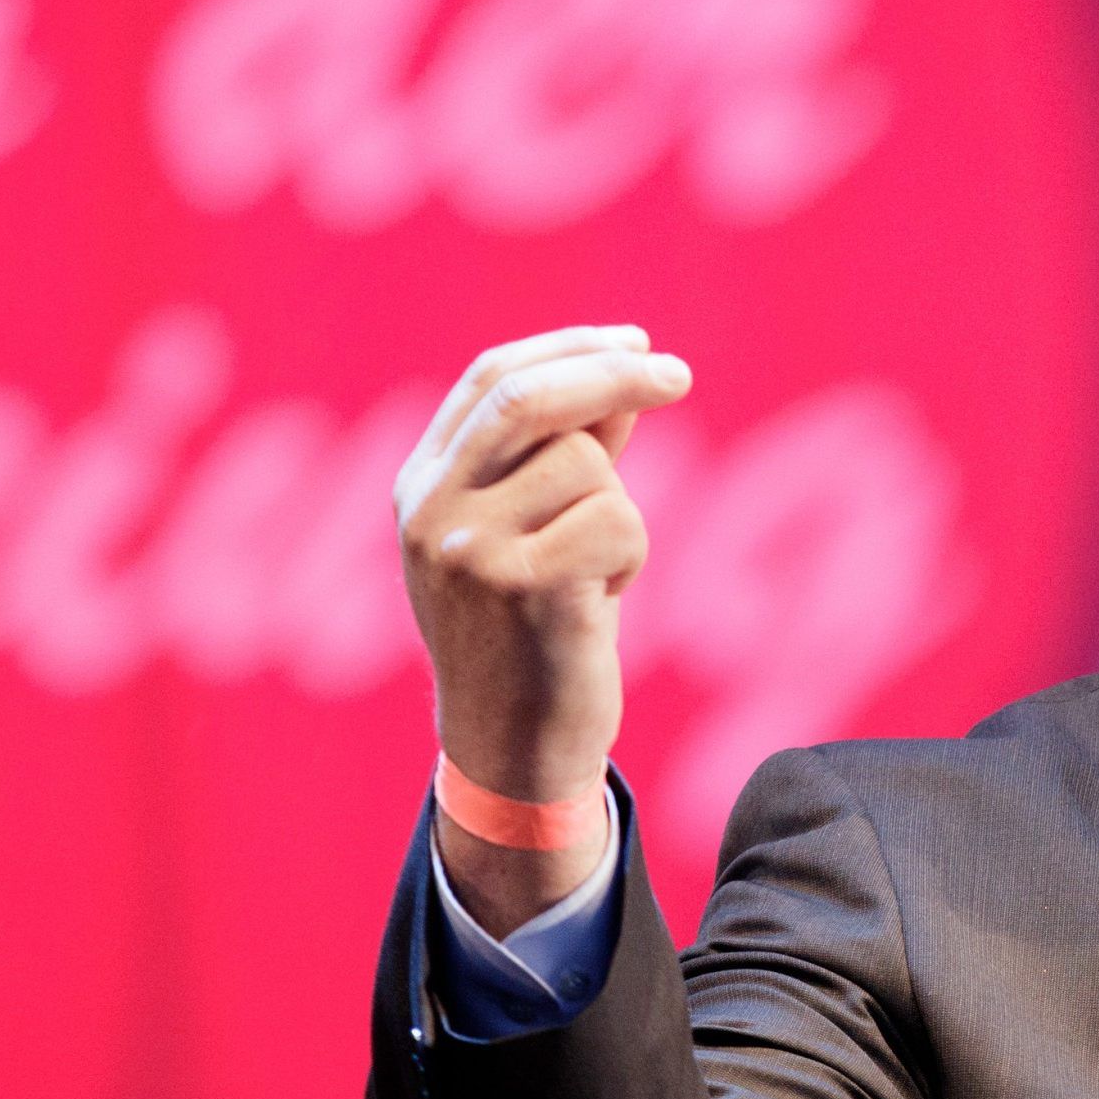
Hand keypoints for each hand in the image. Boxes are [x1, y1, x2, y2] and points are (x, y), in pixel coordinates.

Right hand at [395, 324, 692, 931]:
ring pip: (587, 468)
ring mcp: (467, 549)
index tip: (634, 341)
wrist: (511, 756)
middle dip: (612, 375)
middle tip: (677, 375)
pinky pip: (616, 522)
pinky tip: (596, 604)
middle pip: (530, 398)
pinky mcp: (519, 587)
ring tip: (593, 576)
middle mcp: (429, 511)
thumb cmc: (531, 642)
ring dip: (619, 516)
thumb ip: (564, 457)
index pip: (490, 380)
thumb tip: (619, 378)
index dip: (567, 348)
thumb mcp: (532, 537)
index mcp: (420, 488)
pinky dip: (630, 559)